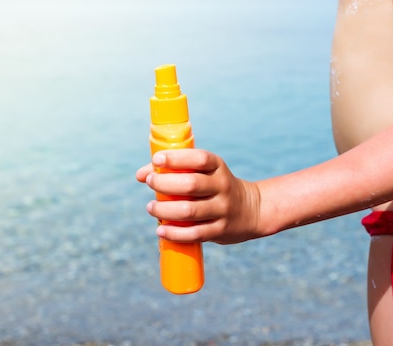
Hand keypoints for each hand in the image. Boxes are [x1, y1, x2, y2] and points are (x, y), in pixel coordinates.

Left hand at [136, 149, 261, 244]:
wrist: (251, 210)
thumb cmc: (215, 187)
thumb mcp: (204, 173)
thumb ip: (173, 169)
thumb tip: (140, 175)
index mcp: (218, 167)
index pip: (199, 159)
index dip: (176, 158)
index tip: (156, 160)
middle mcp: (223, 186)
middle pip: (191, 185)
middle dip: (165, 184)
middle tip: (150, 183)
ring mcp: (223, 209)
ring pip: (190, 211)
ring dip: (164, 210)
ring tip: (151, 207)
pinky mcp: (220, 230)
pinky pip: (195, 234)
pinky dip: (174, 233)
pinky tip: (161, 231)